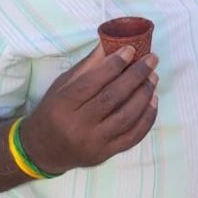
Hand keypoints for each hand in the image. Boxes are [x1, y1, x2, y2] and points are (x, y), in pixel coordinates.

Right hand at [20, 45, 158, 173]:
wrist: (44, 150)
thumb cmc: (53, 111)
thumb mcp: (62, 86)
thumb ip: (87, 67)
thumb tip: (110, 43)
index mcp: (62, 105)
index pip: (91, 83)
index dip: (113, 65)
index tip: (130, 50)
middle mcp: (77, 126)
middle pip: (112, 98)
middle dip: (136, 76)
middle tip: (151, 59)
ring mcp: (94, 143)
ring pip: (126, 117)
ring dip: (144, 95)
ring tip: (153, 77)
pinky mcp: (106, 154)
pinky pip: (133, 136)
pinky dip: (147, 118)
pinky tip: (153, 101)